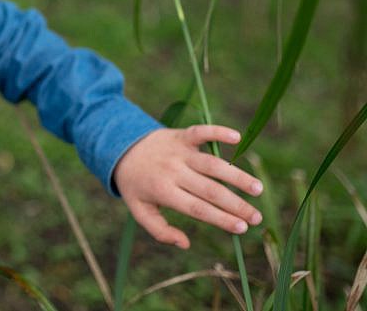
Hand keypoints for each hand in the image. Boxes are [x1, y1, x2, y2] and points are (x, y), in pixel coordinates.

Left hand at [113, 125, 262, 248]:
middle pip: (209, 189)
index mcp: (163, 191)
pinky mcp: (181, 136)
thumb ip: (159, 230)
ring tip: (257, 189)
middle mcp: (172, 171)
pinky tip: (237, 138)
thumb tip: (185, 243)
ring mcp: (178, 151)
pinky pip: (201, 132)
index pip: (197, 208)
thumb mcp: (140, 210)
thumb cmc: (136, 183)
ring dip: (236, 175)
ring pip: (211, 164)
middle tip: (257, 217)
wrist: (120, 147)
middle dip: (236, 204)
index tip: (242, 229)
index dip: (221, 219)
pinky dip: (218, 132)